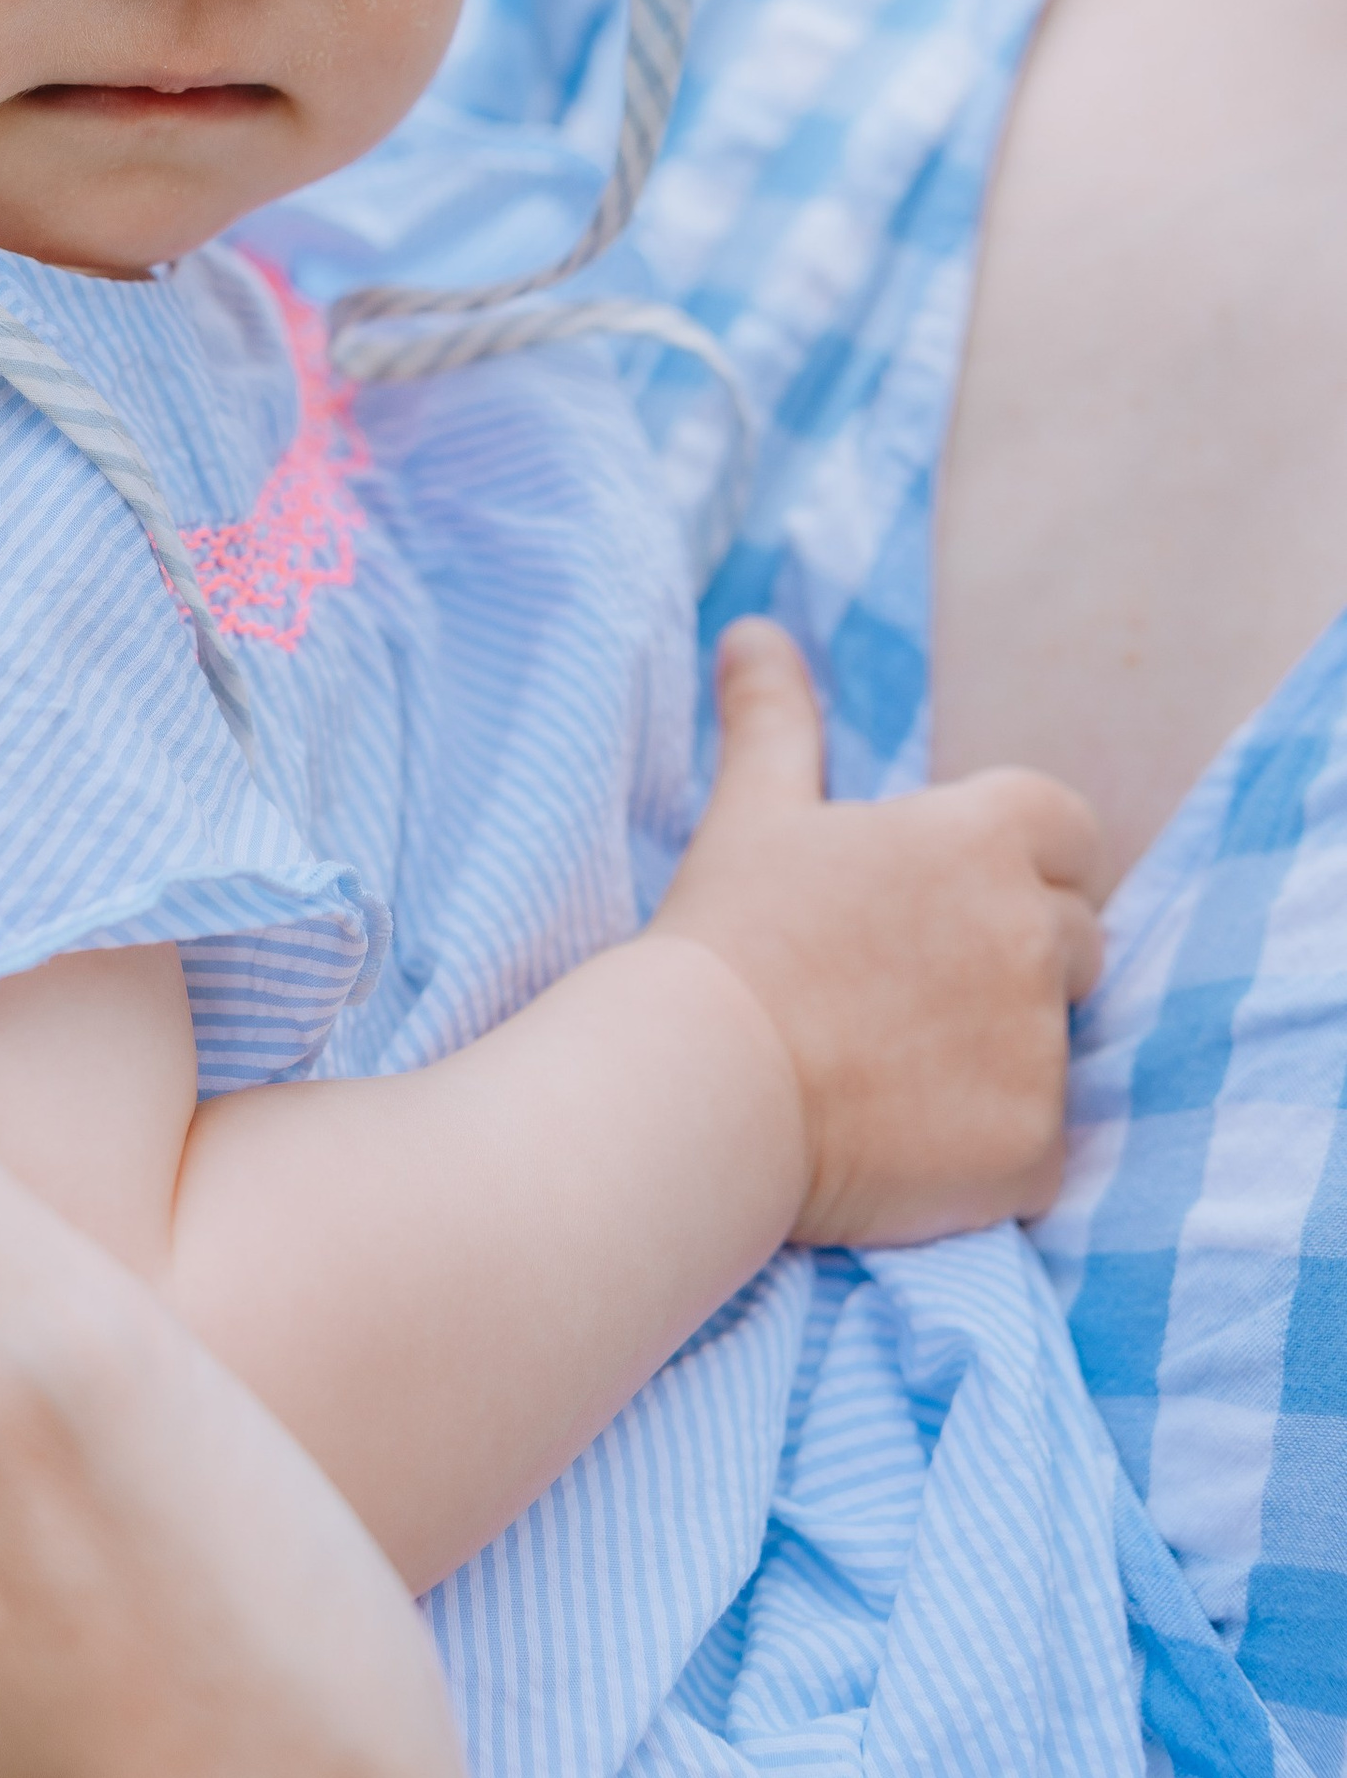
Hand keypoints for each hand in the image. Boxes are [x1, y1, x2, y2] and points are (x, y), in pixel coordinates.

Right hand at [648, 619, 1104, 1243]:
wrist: (702, 1087)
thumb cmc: (727, 936)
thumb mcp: (752, 810)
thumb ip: (775, 717)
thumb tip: (754, 630)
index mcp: (982, 836)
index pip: (1069, 830)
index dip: (1020, 861)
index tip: (946, 897)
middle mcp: (1032, 932)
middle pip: (1074, 937)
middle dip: (1013, 959)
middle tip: (903, 991)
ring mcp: (1041, 1045)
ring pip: (1055, 1042)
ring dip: (998, 1053)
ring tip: (892, 1069)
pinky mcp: (1035, 1147)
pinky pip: (1039, 1141)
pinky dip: (988, 1146)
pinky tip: (903, 1140)